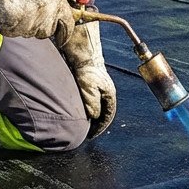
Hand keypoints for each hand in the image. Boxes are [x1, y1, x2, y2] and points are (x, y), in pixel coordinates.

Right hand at [0, 0, 73, 45]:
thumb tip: (71, 6)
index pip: (68, 25)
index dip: (63, 34)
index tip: (61, 39)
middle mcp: (48, 9)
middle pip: (45, 32)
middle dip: (35, 26)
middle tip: (23, 10)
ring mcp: (32, 16)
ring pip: (26, 33)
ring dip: (17, 24)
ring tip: (12, 6)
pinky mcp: (16, 20)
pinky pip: (9, 31)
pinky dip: (3, 23)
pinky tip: (2, 10)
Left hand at [59, 19, 117, 137]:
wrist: (83, 52)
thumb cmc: (88, 69)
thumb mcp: (90, 90)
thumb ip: (92, 104)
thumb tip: (94, 116)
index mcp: (110, 94)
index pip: (107, 116)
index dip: (100, 127)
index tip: (91, 135)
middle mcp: (106, 91)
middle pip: (103, 111)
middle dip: (96, 122)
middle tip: (87, 131)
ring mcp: (99, 87)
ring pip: (97, 105)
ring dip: (91, 115)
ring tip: (82, 122)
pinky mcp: (91, 83)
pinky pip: (90, 99)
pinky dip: (86, 107)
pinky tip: (78, 109)